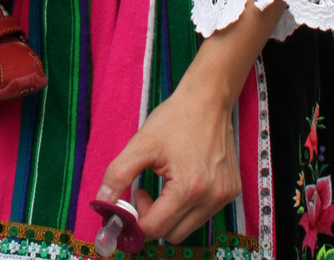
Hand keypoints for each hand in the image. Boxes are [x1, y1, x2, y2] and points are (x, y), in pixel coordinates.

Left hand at [95, 0, 285, 243]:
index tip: (133, 196)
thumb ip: (118, 174)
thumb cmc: (175, 118)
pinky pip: (203, 214)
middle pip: (172, 234)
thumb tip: (102, 202)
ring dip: (170, 214)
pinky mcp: (231, 192)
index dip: (136, 218)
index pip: (154, 227)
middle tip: (146, 191)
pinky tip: (183, 181)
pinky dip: (188, 207)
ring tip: (164, 185)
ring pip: (188, 228)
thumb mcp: (141, 143)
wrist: (208, 99)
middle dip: (152, 218)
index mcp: (188, 189)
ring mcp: (224, 197)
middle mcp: (211, 198)